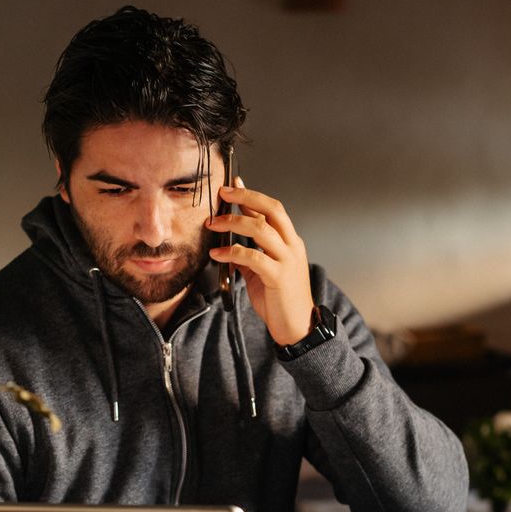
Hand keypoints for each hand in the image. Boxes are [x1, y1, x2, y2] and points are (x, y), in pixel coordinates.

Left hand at [206, 177, 314, 345]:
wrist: (297, 327)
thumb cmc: (280, 300)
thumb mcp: (264, 270)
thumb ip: (251, 253)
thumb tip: (231, 240)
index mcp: (291, 242)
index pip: (273, 210)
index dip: (252, 195)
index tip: (233, 184)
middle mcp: (292, 246)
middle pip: (272, 209)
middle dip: (246, 197)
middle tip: (224, 192)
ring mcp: (287, 260)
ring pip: (261, 229)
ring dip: (233, 222)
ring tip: (212, 224)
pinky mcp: (278, 277)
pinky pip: (252, 257)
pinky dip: (231, 252)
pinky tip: (216, 253)